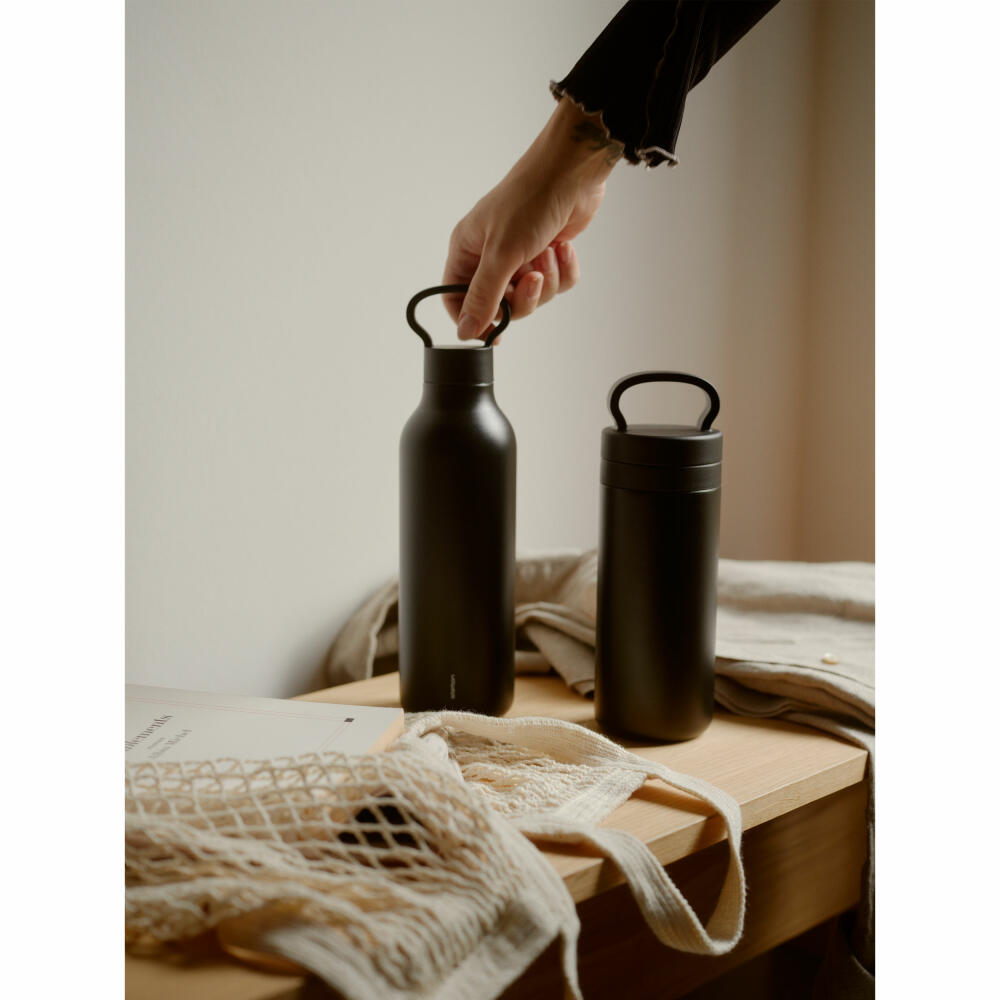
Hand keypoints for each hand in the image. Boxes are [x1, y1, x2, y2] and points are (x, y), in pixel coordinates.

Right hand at [442, 98, 622, 339]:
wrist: (573, 170)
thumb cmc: (530, 200)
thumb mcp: (501, 253)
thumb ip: (483, 296)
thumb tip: (465, 331)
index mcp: (468, 249)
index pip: (456, 298)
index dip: (474, 318)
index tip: (495, 330)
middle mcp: (490, 254)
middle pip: (499, 304)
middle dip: (522, 298)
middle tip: (533, 280)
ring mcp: (520, 255)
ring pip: (531, 297)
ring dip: (546, 282)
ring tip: (548, 254)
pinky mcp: (547, 253)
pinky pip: (556, 284)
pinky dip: (564, 271)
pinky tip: (563, 247)